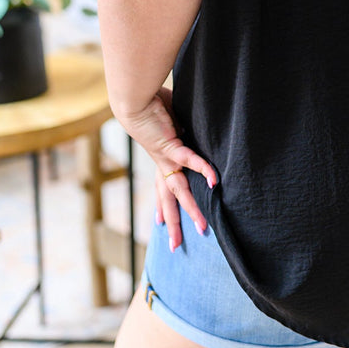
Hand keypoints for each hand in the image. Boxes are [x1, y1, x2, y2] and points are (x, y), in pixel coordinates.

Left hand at [117, 86, 216, 250]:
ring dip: (191, 210)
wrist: (134, 100)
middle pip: (168, 199)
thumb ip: (180, 128)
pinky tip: (214, 182)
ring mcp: (165, 159)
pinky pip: (190, 160)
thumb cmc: (150, 105)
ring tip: (202, 227)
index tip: (160, 224)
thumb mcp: (169, 122)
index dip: (161, 207)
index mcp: (160, 159)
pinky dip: (203, 170)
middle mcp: (161, 164)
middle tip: (176, 247)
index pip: (161, 189)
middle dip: (173, 224)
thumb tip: (189, 129)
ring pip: (179, 191)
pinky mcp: (170, 146)